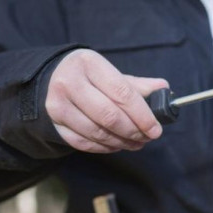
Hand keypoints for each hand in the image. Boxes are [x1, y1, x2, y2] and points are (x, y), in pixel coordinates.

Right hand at [45, 49, 167, 152]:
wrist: (49, 78)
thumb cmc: (87, 75)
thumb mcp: (109, 71)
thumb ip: (136, 84)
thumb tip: (163, 89)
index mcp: (89, 64)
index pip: (121, 93)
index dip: (142, 115)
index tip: (156, 129)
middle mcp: (69, 83)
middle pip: (109, 116)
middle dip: (133, 131)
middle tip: (147, 137)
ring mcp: (57, 105)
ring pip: (96, 132)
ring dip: (121, 142)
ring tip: (136, 143)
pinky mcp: (53, 124)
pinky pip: (83, 143)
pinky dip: (104, 147)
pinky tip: (117, 145)